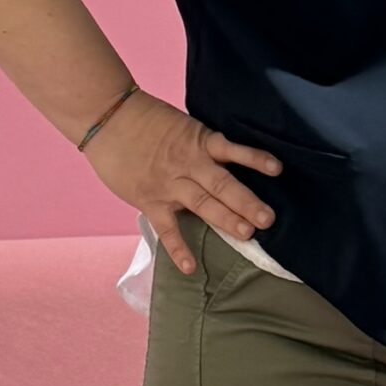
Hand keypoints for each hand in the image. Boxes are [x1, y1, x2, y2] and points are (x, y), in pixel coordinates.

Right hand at [80, 90, 281, 274]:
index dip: (256, 161)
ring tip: (247, 233)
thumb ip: (203, 145)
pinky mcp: (150, 200)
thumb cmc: (144, 120)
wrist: (107, 118)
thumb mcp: (182, 126)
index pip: (233, 153)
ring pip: (202, 203)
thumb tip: (228, 159)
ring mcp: (170, 183)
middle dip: (246, 202)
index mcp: (200, 143)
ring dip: (225, 219)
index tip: (278, 170)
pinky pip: (167, 227)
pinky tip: (190, 267)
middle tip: (268, 219)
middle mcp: (189, 164)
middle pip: (223, 184)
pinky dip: (178, 248)